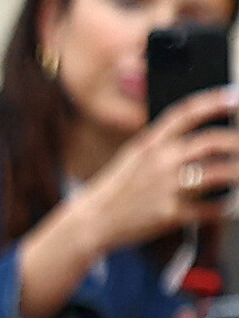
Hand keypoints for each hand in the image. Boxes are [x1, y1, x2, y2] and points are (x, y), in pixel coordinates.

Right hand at [22, 87, 238, 317]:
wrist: (93, 221)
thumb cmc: (116, 189)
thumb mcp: (135, 155)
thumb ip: (162, 142)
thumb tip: (196, 137)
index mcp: (152, 142)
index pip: (188, 112)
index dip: (215, 100)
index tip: (235, 95)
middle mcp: (161, 161)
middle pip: (210, 141)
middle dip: (236, 141)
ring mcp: (167, 187)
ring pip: (216, 174)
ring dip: (236, 173)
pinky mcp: (169, 214)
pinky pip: (206, 209)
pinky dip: (222, 208)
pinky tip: (228, 205)